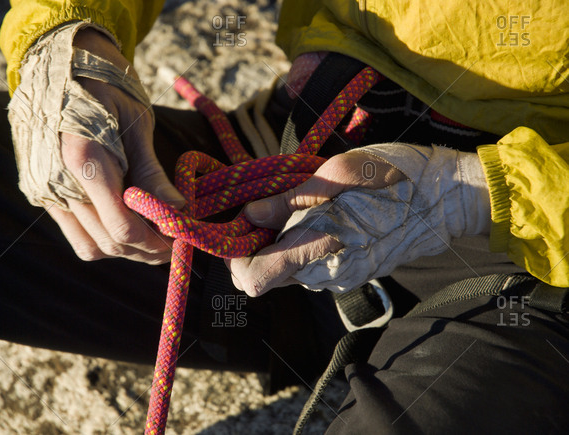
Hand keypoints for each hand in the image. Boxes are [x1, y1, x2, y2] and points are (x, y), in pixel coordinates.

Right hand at [10, 26, 184, 263]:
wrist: (61, 62)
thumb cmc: (106, 85)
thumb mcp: (137, 124)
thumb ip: (152, 173)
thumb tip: (178, 210)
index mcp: (83, 160)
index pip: (122, 227)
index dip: (155, 242)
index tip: (178, 239)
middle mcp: (57, 182)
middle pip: (108, 242)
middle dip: (144, 249)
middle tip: (171, 241)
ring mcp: (44, 189)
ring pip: (89, 244)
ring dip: (124, 248)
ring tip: (150, 234)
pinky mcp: (40, 190)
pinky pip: (74, 230)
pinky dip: (102, 234)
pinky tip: (124, 220)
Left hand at [227, 144, 490, 296]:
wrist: (449, 199)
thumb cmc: (397, 177)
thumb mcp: (342, 173)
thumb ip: (292, 198)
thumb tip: (249, 214)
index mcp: (321, 247)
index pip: (254, 278)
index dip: (236, 255)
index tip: (241, 222)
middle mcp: (325, 275)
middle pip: (266, 273)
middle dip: (256, 242)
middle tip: (268, 203)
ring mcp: (339, 278)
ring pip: (287, 268)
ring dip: (281, 240)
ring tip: (300, 203)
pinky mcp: (350, 274)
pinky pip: (310, 264)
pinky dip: (302, 242)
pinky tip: (320, 214)